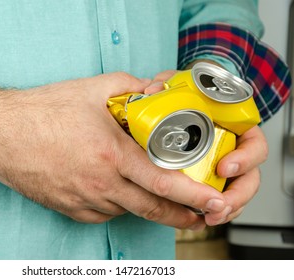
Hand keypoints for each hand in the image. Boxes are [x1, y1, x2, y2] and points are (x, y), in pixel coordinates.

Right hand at [0, 70, 228, 229]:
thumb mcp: (92, 89)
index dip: (194, 197)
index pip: (164, 184)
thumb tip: (155, 90)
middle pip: (151, 209)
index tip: (214, 202)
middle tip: (200, 215)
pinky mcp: (69, 210)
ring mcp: (83, 201)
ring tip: (159, 198)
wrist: (0, 134)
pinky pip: (103, 214)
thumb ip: (131, 87)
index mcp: (111, 156)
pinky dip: (117, 205)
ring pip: (127, 211)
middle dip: (182, 216)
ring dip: (147, 206)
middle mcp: (100, 185)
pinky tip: (116, 191)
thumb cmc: (42, 112)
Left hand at [145, 68, 265, 225]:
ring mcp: (220, 165)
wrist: (173, 106)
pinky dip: (209, 209)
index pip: (254, 144)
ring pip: (233, 192)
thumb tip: (155, 89)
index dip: (246, 158)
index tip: (224, 167)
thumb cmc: (183, 95)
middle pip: (249, 176)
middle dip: (237, 196)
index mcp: (234, 127)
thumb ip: (170, 83)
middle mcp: (232, 148)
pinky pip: (214, 198)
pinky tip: (199, 217)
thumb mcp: (178, 84)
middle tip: (219, 205)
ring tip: (210, 217)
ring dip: (224, 209)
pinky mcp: (204, 178)